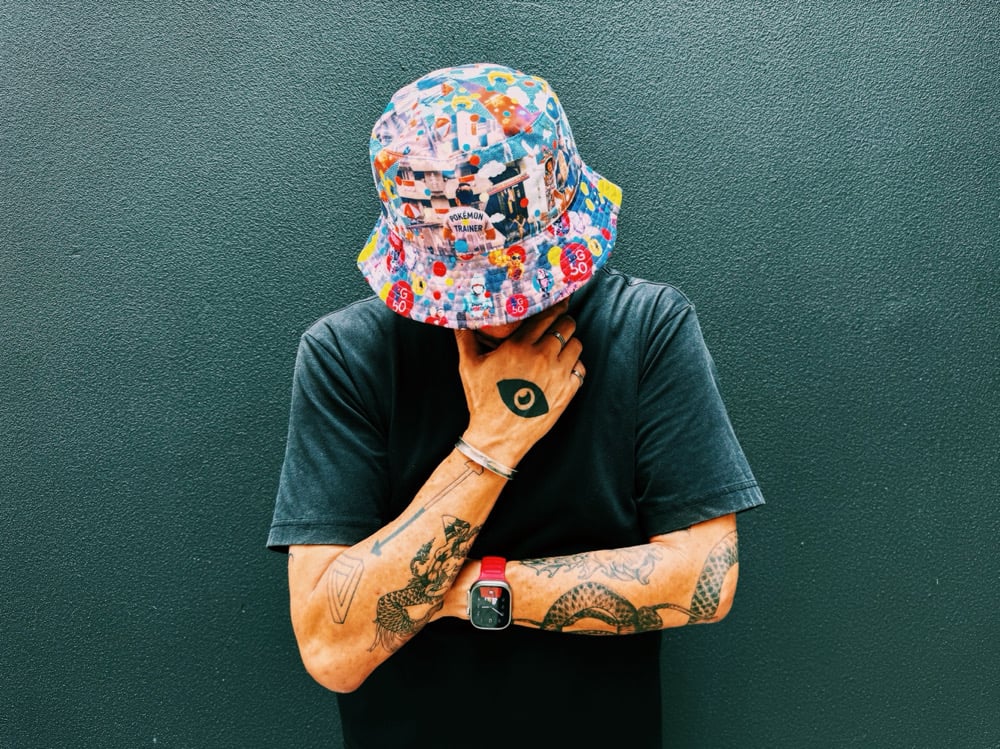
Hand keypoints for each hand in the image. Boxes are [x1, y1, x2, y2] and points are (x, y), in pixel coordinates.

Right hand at [454, 300, 585, 466]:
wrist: (498, 436)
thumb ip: (465, 338)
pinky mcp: (567, 391)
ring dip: (570, 342)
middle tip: (557, 324)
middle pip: (567, 325)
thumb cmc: (483, 401)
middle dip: (563, 322)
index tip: (557, 302)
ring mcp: (558, 374)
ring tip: (560, 346)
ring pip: (577, 344)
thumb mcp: (469, 367)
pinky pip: (581, 368)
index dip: (554, 306)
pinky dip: (575, 364)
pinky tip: (564, 367)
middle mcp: (542, 356)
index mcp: (519, 346)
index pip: (547, 315)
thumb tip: (458, 318)